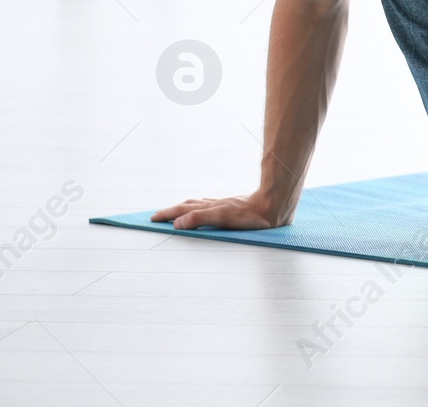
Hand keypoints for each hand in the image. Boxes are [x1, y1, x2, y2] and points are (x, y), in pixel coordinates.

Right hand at [151, 192, 290, 230]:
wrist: (275, 204)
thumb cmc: (252, 215)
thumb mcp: (223, 218)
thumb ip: (200, 219)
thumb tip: (177, 223)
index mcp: (210, 208)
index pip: (183, 211)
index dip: (167, 214)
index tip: (153, 218)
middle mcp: (215, 205)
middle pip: (188, 206)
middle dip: (172, 211)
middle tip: (157, 215)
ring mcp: (224, 205)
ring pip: (199, 205)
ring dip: (184, 208)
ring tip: (176, 211)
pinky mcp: (234, 208)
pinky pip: (211, 206)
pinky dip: (200, 208)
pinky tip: (205, 210)